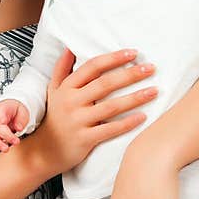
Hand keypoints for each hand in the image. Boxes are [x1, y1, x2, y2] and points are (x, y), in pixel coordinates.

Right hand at [0, 100, 28, 153]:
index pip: (0, 117)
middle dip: (6, 137)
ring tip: (6, 148)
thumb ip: (21, 118)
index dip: (2, 120)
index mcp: (0, 110)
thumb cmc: (12, 110)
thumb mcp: (21, 109)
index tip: (6, 123)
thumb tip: (18, 128)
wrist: (4, 108)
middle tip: (16, 141)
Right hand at [35, 48, 158, 174]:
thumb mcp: (53, 90)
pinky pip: (110, 129)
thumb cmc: (54, 118)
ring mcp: (78, 121)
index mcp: (67, 87)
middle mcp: (71, 102)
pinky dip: (127, 123)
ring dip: (135, 98)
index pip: (92, 66)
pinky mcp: (85, 139)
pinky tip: (143, 117)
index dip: (114, 58)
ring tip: (154, 91)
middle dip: (130, 74)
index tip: (133, 53)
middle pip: (105, 84)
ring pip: (111, 106)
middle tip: (151, 68)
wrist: (44, 151)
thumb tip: (70, 47)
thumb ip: (62, 68)